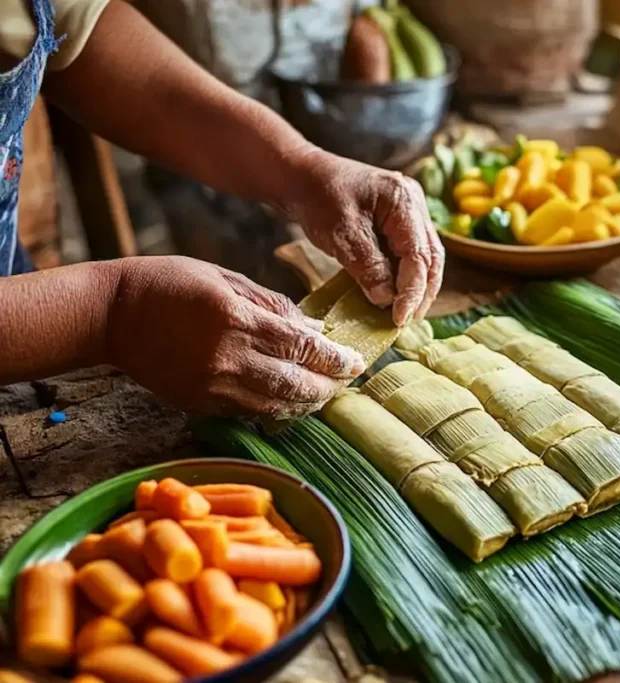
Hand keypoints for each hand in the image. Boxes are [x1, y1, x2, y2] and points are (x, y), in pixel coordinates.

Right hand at [106, 256, 365, 416]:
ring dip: (306, 403)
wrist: (110, 315)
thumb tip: (316, 328)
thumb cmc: (170, 284)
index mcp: (236, 320)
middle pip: (294, 384)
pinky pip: (248, 413)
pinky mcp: (199, 403)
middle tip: (347, 381)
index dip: (334, 358)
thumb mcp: (227, 279)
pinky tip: (290, 401)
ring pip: (274, 406)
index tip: (356, 361)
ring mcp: (212, 386)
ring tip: (324, 394)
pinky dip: (275, 409)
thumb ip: (274, 306)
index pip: (302, 346)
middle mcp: (227, 358)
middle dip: (328, 386)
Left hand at [285, 149, 443, 325]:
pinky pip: (410, 254)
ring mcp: (410, 213)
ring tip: (403, 314)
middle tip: (405, 321)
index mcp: (403, 201)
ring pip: (425, 258)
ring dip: (417, 287)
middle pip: (431, 257)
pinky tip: (396, 296)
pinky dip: (405, 277)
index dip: (412, 290)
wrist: (301, 176)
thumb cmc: (317, 197)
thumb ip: (367, 266)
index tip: (399, 318)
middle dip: (421, 292)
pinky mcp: (399, 223)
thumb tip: (387, 300)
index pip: (418, 255)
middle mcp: (414, 205)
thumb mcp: (340, 233)